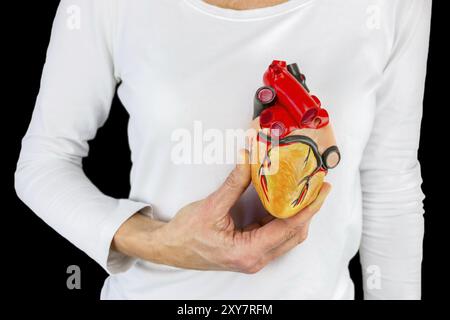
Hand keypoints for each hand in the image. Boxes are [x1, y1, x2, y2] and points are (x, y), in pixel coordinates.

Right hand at [113, 150, 331, 273]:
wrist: (169, 248)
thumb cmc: (186, 233)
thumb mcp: (211, 206)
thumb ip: (235, 182)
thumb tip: (250, 157)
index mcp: (247, 252)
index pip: (289, 228)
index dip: (308, 207)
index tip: (322, 189)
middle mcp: (255, 259)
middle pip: (294, 234)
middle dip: (308, 209)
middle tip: (318, 186)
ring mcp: (253, 258)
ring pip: (287, 236)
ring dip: (297, 214)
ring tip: (305, 191)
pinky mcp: (249, 252)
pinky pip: (275, 235)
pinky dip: (283, 218)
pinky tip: (285, 201)